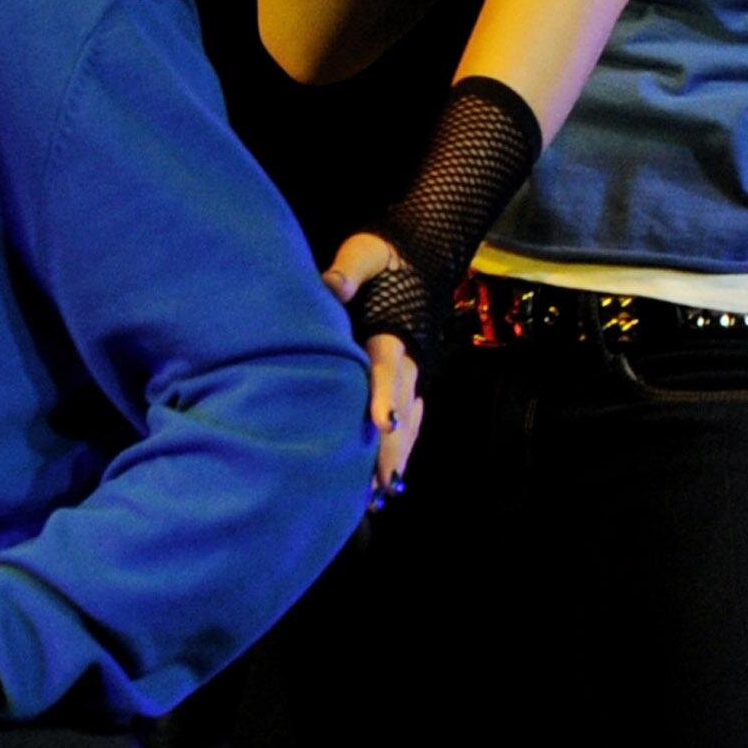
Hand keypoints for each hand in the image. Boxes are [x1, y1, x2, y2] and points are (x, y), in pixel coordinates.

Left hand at [324, 233, 428, 498]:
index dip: (385, 395)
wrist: (416, 255)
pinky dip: (403, 449)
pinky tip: (391, 477)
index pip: (387, 366)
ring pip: (409, 420)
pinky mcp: (407, 379)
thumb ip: (350, 270)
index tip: (382, 425)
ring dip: (398, 456)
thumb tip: (331, 286)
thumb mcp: (366, 253)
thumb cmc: (383, 256)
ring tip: (385, 495)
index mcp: (393, 330)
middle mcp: (407, 357)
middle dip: (393, 447)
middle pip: (402, 407)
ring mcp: (410, 371)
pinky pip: (410, 419)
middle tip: (383, 485)